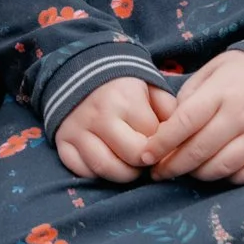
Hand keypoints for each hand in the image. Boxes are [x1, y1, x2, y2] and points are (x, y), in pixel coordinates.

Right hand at [53, 75, 168, 183]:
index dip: (161, 145)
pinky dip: (97, 174)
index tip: (160, 142)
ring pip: (106, 169)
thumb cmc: (123, 84)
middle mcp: (99, 117)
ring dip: (124, 173)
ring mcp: (78, 131)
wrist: (80, 70)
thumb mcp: (150, 87)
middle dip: (145, 162)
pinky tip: (108, 162)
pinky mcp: (62, 143)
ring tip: (131, 164)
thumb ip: (169, 110)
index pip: (153, 139)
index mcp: (125, 100)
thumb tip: (181, 138)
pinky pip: (82, 171)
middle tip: (147, 157)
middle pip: (132, 157)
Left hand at [138, 52, 243, 185]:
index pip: (184, 123)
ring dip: (199, 175)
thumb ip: (190, 95)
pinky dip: (230, 178)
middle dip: (174, 166)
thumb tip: (169, 126)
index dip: (162, 143)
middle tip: (159, 173)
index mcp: (221, 92)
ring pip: (223, 166)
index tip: (146, 156)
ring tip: (187, 173)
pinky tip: (218, 174)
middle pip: (200, 150)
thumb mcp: (214, 70)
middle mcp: (241, 115)